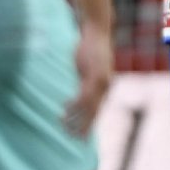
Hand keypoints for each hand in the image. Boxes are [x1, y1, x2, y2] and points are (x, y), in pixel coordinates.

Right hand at [64, 22, 112, 137]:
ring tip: (64, 125)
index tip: (80, 136)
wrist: (97, 32)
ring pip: (89, 107)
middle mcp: (105, 86)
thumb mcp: (88, 69)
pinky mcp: (95, 75)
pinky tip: (66, 108)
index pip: (97, 111)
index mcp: (104, 87)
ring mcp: (101, 82)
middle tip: (72, 137)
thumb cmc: (90, 50)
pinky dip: (76, 104)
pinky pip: (85, 95)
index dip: (88, 124)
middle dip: (84, 127)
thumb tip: (76, 92)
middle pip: (94, 113)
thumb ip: (84, 82)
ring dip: (77, 118)